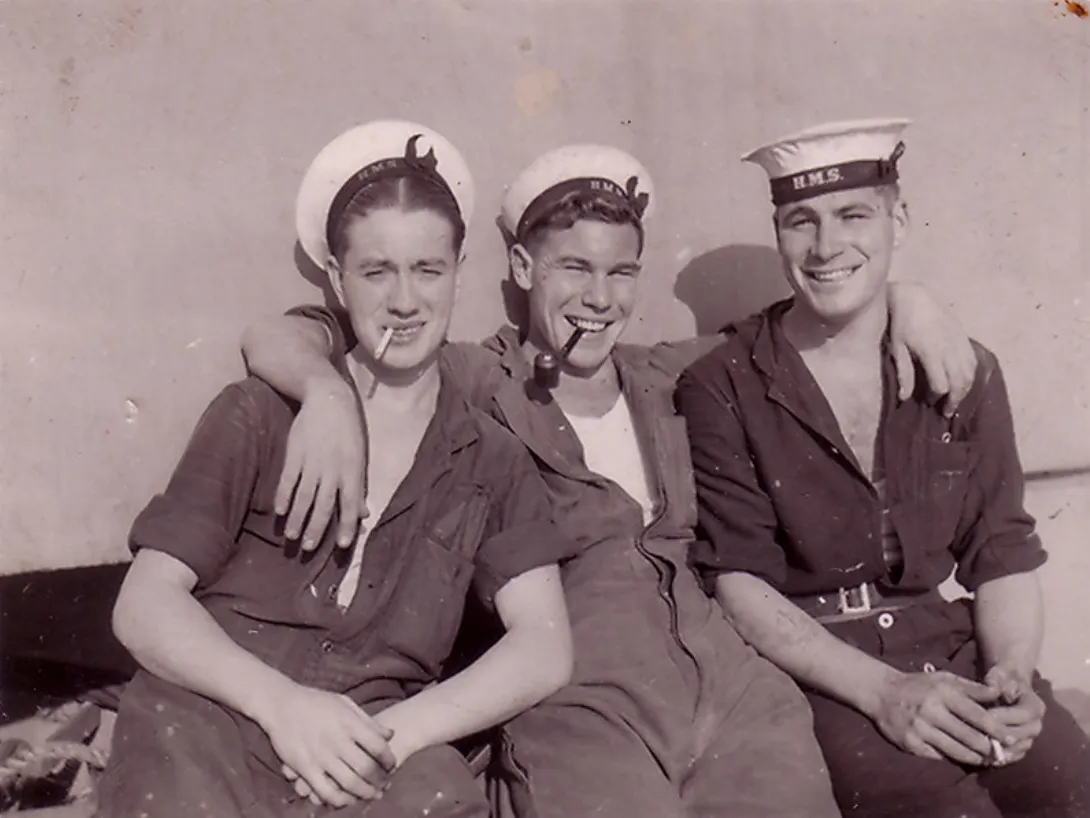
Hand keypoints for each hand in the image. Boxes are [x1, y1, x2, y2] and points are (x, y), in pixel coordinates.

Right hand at [257, 683, 395, 806]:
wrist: (280, 703)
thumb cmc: (315, 701)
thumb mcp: (344, 703)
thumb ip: (367, 720)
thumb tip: (390, 734)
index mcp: (348, 722)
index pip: (378, 745)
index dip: (389, 758)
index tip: (391, 764)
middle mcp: (337, 740)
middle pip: (366, 767)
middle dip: (379, 780)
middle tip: (384, 784)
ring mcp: (320, 755)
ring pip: (349, 783)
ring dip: (364, 792)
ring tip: (371, 795)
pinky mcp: (305, 768)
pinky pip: (325, 791)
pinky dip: (340, 799)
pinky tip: (346, 799)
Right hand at [275, 376, 367, 549]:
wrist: (328, 400)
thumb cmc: (348, 432)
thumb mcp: (359, 458)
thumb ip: (358, 487)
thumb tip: (363, 515)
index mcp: (352, 471)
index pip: (350, 503)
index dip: (346, 524)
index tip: (342, 545)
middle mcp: (333, 469)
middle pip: (324, 504)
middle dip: (316, 528)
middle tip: (309, 548)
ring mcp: (312, 462)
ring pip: (304, 496)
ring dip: (297, 518)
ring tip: (292, 537)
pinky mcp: (295, 454)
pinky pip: (288, 479)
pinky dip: (283, 496)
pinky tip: (280, 511)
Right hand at [871, 670, 1011, 764]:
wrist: (882, 693)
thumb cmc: (919, 685)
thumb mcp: (944, 679)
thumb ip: (972, 688)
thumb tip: (999, 693)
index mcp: (942, 693)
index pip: (977, 715)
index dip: (997, 729)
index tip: (1011, 739)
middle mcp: (931, 711)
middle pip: (969, 737)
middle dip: (989, 748)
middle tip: (1001, 753)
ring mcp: (919, 729)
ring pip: (956, 750)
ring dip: (975, 757)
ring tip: (986, 759)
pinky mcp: (910, 743)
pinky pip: (939, 756)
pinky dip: (953, 757)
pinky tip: (962, 756)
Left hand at [888, 282, 976, 415]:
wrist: (916, 297)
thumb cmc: (902, 323)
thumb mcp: (898, 348)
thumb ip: (904, 373)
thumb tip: (904, 398)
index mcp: (932, 352)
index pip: (941, 384)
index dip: (936, 397)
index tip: (929, 402)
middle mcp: (950, 349)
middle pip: (959, 382)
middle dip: (955, 400)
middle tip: (947, 411)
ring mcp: (960, 342)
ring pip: (970, 373)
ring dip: (965, 390)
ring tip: (955, 399)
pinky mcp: (964, 337)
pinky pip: (973, 361)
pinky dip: (970, 375)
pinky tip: (963, 382)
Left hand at [983, 665, 1044, 765]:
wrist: (1008, 687)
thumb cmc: (1003, 679)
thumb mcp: (1000, 673)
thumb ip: (996, 679)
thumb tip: (992, 688)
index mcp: (1035, 706)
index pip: (1025, 715)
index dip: (1006, 716)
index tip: (986, 714)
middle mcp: (1036, 725)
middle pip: (1022, 735)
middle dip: (1000, 735)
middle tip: (978, 734)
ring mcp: (1030, 738)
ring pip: (1017, 748)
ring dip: (1000, 749)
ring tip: (979, 746)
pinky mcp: (1021, 747)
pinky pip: (1013, 756)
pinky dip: (1000, 757)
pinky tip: (984, 756)